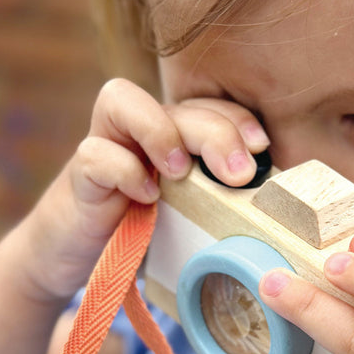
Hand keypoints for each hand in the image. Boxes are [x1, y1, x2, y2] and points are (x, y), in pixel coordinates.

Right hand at [22, 79, 269, 300]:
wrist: (79, 254)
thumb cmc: (144, 232)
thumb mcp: (192, 215)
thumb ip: (221, 200)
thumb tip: (274, 212)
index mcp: (177, 136)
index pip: (210, 107)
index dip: (238, 118)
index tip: (263, 148)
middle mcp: (142, 131)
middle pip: (179, 105)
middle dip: (216, 132)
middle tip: (239, 175)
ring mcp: (108, 146)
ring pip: (122, 99)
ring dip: (160, 130)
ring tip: (182, 172)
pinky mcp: (80, 175)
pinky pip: (94, 153)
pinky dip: (123, 171)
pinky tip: (146, 197)